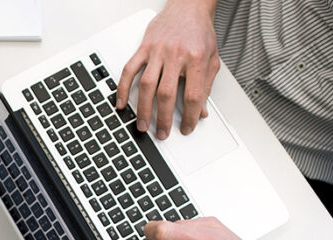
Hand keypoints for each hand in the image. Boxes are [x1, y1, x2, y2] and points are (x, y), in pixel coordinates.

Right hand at [117, 0, 219, 138]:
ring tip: (143, 124)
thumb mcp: (211, 59)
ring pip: (147, 85)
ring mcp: (157, 51)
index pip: (193, 95)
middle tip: (162, 133)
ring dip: (143, 108)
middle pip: (167, 94)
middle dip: (163, 118)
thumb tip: (202, 111)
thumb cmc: (200, 32)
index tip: (187, 128)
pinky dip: (124, 87)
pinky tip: (122, 102)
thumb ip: (206, 86)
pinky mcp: (144, 47)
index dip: (190, 116)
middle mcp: (175, 55)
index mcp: (196, 59)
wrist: (188, 7)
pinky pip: (129, 69)